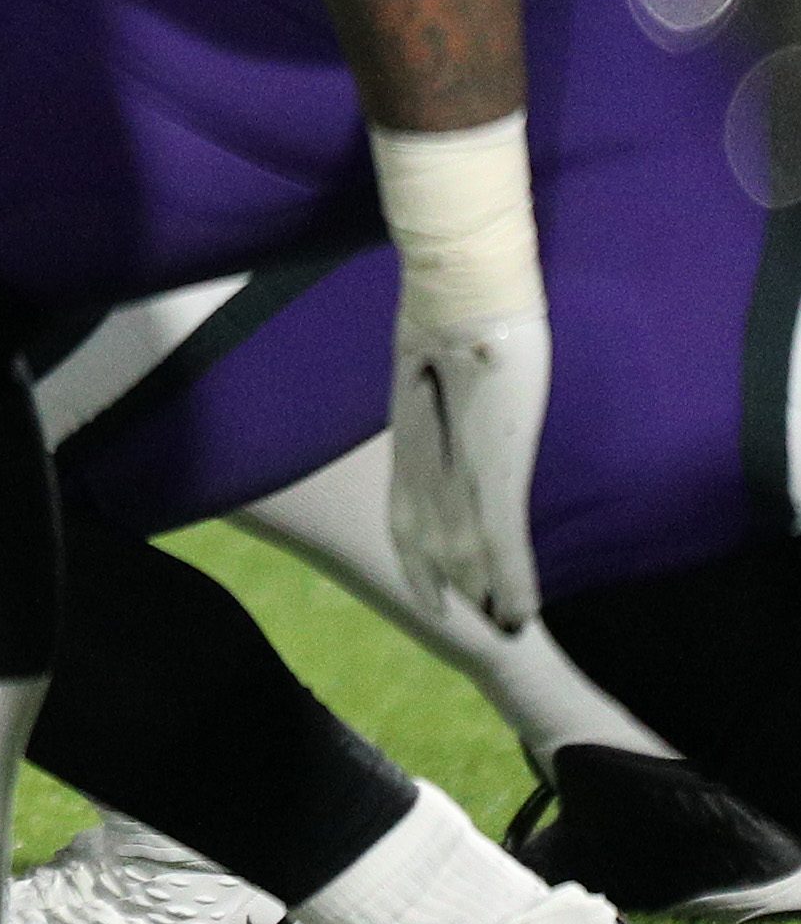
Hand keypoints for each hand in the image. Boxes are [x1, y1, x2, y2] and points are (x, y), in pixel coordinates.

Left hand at [390, 294, 550, 635]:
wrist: (458, 292)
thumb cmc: (452, 309)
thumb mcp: (435, 353)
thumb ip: (439, 374)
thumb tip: (448, 366)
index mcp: (407, 435)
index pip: (402, 509)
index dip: (412, 553)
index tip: (422, 586)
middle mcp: (422, 460)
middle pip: (426, 540)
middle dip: (444, 584)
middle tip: (464, 621)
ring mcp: (458, 468)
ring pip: (463, 551)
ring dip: (483, 594)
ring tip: (502, 630)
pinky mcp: (494, 471)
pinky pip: (502, 541)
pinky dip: (512, 582)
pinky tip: (521, 614)